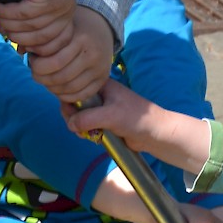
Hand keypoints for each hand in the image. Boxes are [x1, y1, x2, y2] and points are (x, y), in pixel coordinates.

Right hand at [0, 0, 74, 59]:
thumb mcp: (36, 1)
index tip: (15, 45)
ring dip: (6, 21)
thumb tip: (21, 49)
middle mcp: (66, 11)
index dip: (30, 46)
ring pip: (28, 25)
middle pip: (38, 38)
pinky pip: (23, 13)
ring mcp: (59, 5)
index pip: (51, 44)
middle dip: (14, 34)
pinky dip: (6, 12)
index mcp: (66, 15)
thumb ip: (31, 23)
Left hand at [25, 6, 114, 103]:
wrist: (102, 26)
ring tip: (45, 79)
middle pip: (60, 78)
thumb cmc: (74, 26)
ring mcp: (100, 69)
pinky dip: (64, 95)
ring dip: (51, 88)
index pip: (53, 62)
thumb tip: (21, 50)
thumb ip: (43, 37)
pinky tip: (57, 87)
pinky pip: (80, 95)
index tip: (32, 59)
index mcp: (81, 39)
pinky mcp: (103, 79)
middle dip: (42, 78)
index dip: (37, 65)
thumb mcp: (61, 26)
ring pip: (69, 89)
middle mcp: (93, 55)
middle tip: (35, 72)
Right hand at [65, 79, 205, 169]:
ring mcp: (101, 108)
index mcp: (100, 85)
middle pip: (74, 104)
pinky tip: (94, 138)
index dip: (68, 102)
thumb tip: (70, 124)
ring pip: (80, 116)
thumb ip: (88, 118)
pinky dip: (88, 132)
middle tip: (78, 130)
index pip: (74, 89)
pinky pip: (88, 126)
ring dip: (80, 127)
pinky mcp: (104, 121)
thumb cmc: (136, 118)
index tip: (70, 116)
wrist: (154, 133)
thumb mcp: (110, 116)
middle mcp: (99, 94)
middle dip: (73, 118)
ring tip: (88, 135)